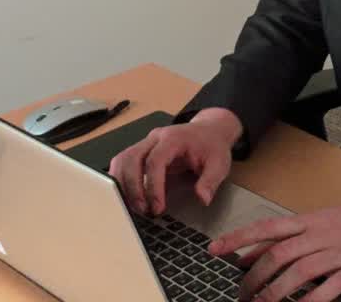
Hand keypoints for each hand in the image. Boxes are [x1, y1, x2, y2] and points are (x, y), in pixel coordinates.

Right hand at [108, 108, 241, 215]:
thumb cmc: (212, 146)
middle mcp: (155, 138)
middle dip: (133, 187)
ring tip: (132, 207)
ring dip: (123, 184)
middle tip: (142, 210)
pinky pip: (123, 162)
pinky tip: (126, 196)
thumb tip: (202, 199)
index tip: (157, 208)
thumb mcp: (219, 163)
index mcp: (174, 138)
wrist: (208, 131)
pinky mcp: (141, 150)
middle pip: (132, 158)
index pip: (155, 160)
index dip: (154, 186)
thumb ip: (210, 181)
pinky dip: (120, 179)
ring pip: (123, 159)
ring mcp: (146, 143)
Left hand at [209, 200, 340, 301]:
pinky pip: (324, 290)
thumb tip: (247, 256)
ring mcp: (335, 254)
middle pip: (277, 255)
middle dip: (254, 277)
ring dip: (274, 293)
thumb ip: (284, 239)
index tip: (214, 248)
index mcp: (307, 221)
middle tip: (241, 293)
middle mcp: (318, 236)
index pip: (266, 228)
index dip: (238, 238)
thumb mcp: (317, 222)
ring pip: (296, 274)